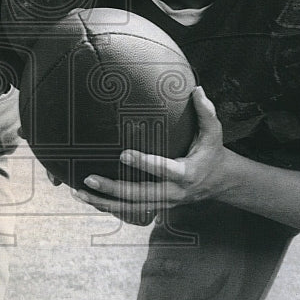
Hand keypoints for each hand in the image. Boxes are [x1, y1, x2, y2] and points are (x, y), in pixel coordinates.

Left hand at [70, 87, 227, 218]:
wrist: (220, 182)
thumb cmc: (212, 152)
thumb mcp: (214, 133)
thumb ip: (206, 112)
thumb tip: (196, 89)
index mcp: (187, 173)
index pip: (164, 169)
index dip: (144, 163)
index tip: (122, 154)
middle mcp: (174, 192)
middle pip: (140, 195)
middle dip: (113, 188)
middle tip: (89, 177)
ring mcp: (164, 202)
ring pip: (131, 207)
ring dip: (104, 202)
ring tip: (79, 192)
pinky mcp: (157, 206)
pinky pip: (130, 210)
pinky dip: (108, 206)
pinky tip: (88, 198)